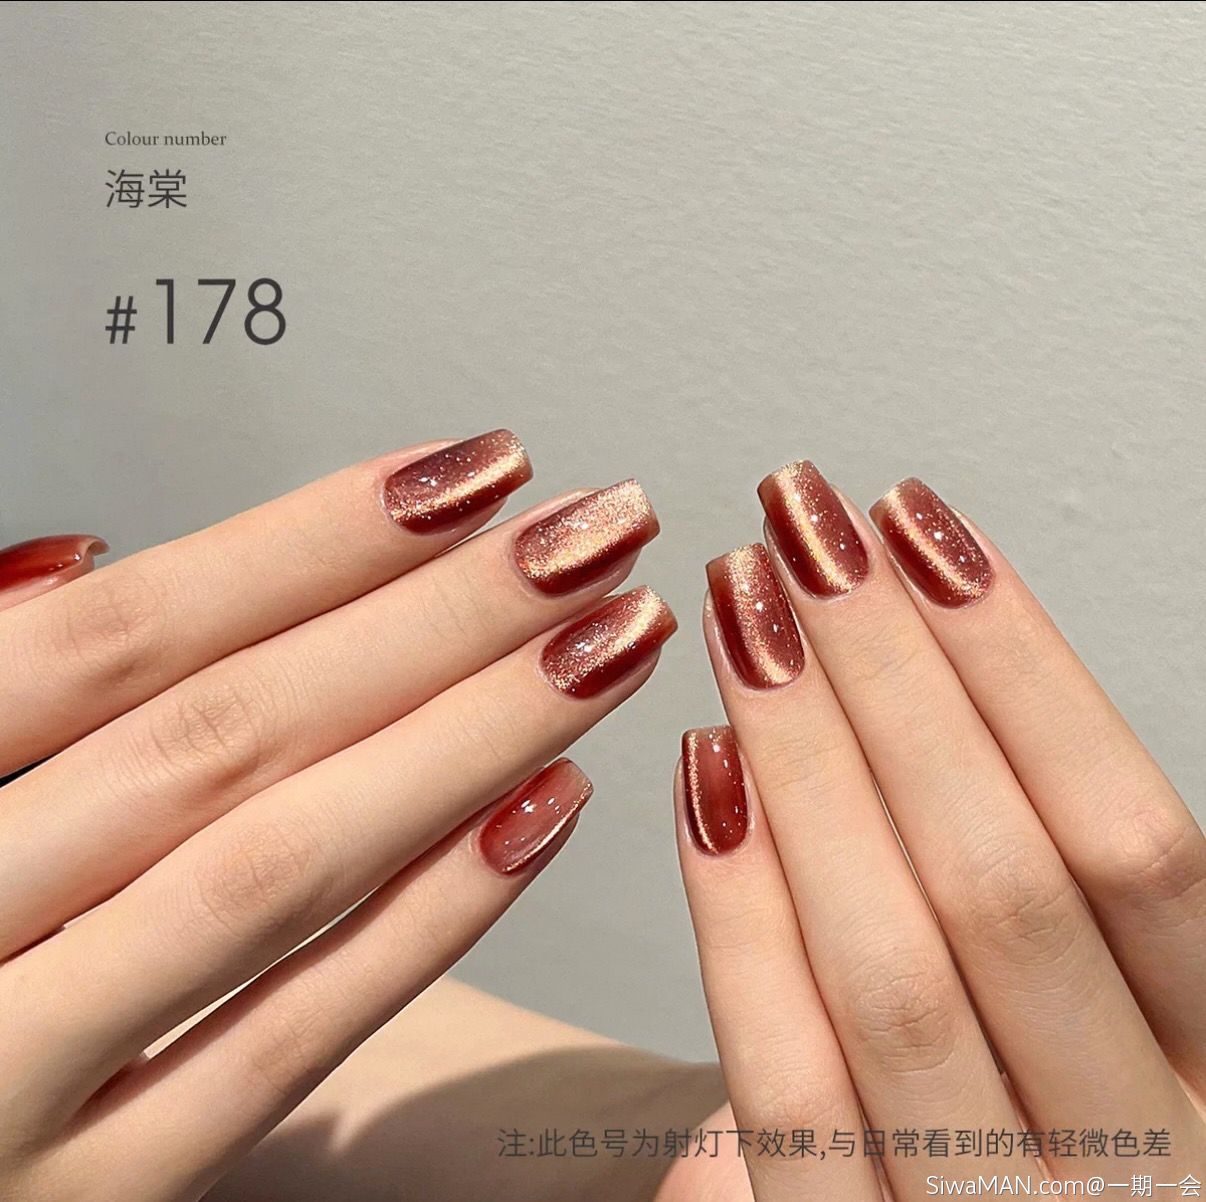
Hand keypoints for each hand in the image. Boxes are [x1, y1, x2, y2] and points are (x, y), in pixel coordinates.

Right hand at [0, 430, 672, 1201]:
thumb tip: (85, 562)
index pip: (123, 638)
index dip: (312, 540)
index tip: (471, 471)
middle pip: (230, 734)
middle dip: (437, 620)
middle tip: (594, 538)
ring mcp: (8, 1087)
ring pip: (276, 871)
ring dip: (467, 743)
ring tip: (605, 648)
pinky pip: (279, 1050)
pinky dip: (423, 926)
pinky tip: (540, 816)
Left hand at [670, 463, 1204, 1198]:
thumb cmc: (1084, 1163)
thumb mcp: (1133, 1048)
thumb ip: (1087, 931)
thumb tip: (969, 688)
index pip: (1137, 840)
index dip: (1020, 664)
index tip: (916, 524)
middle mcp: (1145, 1159)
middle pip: (1002, 875)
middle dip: (889, 674)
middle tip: (795, 529)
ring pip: (894, 962)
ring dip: (804, 758)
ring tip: (736, 606)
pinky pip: (788, 1080)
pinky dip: (742, 918)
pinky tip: (703, 770)